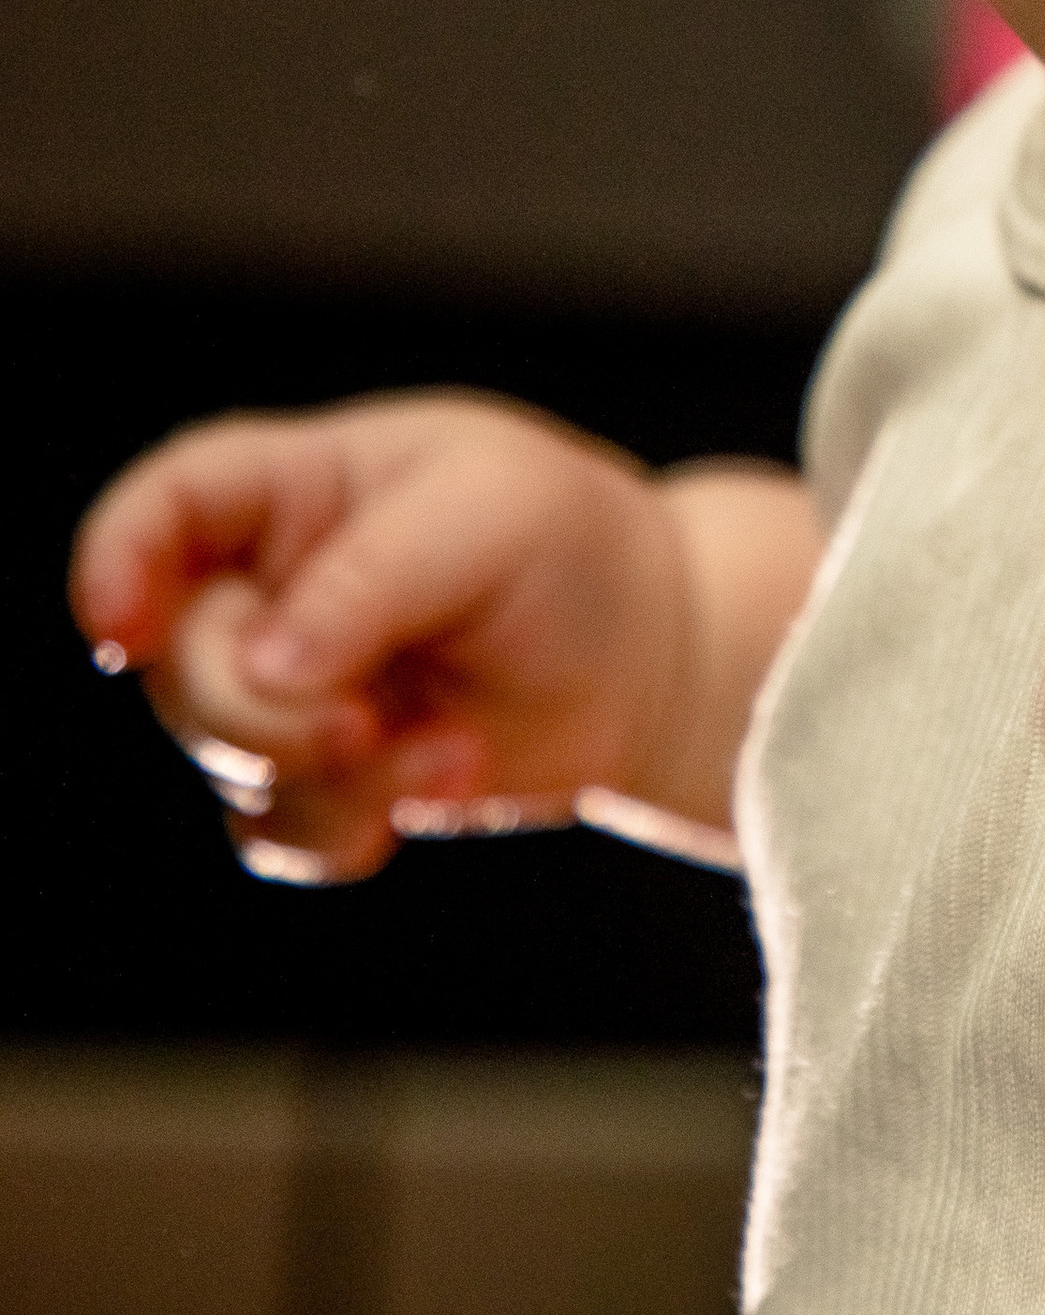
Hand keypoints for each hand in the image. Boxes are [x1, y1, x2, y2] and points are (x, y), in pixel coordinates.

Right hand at [72, 396, 813, 880]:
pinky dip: (349, 825)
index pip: (165, 506)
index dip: (117, 561)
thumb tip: (267, 668)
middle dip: (257, 712)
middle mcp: (271, 587)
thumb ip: (371, 580)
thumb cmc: (572, 542)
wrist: (657, 651)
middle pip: (181, 661)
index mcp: (295, 486)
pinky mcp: (332, 775)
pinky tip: (447, 776)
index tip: (124, 633)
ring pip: (226, 760)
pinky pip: (279, 828)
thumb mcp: (493, 514)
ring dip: (326, 776)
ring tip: (450, 750)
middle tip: (359, 722)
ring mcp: (294, 688)